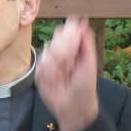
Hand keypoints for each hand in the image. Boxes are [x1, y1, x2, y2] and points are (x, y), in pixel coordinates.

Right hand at [36, 15, 100, 130]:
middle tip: (70, 63)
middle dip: (63, 50)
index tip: (73, 40)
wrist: (73, 108)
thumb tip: (83, 22)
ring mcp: (50, 63)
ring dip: (58, 64)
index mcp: (74, 49)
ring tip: (65, 75)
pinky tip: (56, 81)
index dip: (68, 33)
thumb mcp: (89, 63)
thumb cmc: (85, 88)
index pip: (67, 32)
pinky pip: (41, 66)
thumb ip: (86, 43)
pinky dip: (49, 73)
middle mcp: (61, 54)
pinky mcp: (40, 74)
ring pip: (48, 52)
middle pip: (56, 39)